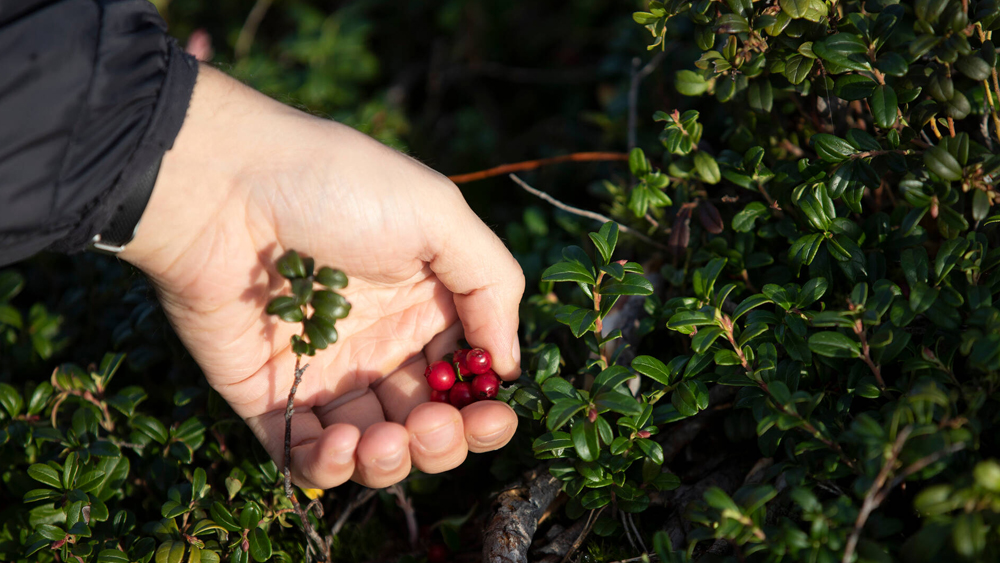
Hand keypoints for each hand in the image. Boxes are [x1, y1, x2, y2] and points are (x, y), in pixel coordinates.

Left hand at [121, 66, 524, 488]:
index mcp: (423, 305)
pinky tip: (341, 444)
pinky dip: (329, 467)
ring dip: (392, 462)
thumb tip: (508, 364)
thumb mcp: (438, 215)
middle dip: (444, 441)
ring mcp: (323, 374)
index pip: (466, 378)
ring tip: (387, 441)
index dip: (483, 407)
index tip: (491, 413)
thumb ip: (492, 284)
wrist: (223, 184)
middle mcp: (379, 345)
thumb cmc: (338, 187)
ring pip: (373, 450)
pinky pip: (303, 454)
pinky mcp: (267, 395)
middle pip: (427, 423)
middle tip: (436, 425)